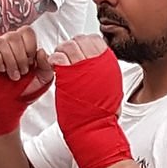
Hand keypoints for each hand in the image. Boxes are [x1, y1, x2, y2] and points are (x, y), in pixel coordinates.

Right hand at [0, 26, 52, 135]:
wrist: (6, 107)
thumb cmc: (23, 91)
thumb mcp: (43, 79)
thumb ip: (46, 65)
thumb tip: (41, 51)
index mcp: (22, 45)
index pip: (27, 31)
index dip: (30, 46)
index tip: (31, 63)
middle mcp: (7, 43)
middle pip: (14, 36)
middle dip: (20, 57)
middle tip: (22, 72)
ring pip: (1, 41)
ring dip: (10, 60)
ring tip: (13, 75)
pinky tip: (0, 70)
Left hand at [52, 34, 131, 167]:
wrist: (95, 127)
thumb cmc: (102, 113)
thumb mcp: (112, 86)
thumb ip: (105, 71)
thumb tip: (98, 64)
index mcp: (109, 63)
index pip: (95, 40)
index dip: (84, 43)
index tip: (80, 50)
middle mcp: (97, 62)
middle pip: (80, 40)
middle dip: (71, 46)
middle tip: (66, 56)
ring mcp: (83, 67)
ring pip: (68, 46)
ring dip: (61, 52)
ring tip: (59, 61)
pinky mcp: (68, 75)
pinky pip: (58, 57)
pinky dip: (54, 60)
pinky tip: (54, 67)